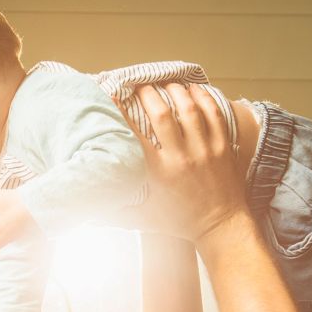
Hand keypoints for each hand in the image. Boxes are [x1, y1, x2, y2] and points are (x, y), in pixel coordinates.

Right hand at [126, 83, 247, 243]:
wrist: (221, 227)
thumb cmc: (180, 223)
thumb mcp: (144, 219)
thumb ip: (116, 213)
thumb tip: (88, 213)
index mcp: (159, 172)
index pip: (135, 134)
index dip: (122, 112)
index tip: (113, 97)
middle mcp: (182, 157)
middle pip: (162, 114)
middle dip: (149, 94)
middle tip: (140, 85)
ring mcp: (205, 150)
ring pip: (190, 109)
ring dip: (176, 91)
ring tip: (166, 83)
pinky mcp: (223, 147)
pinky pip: (214, 114)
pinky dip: (204, 98)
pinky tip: (194, 90)